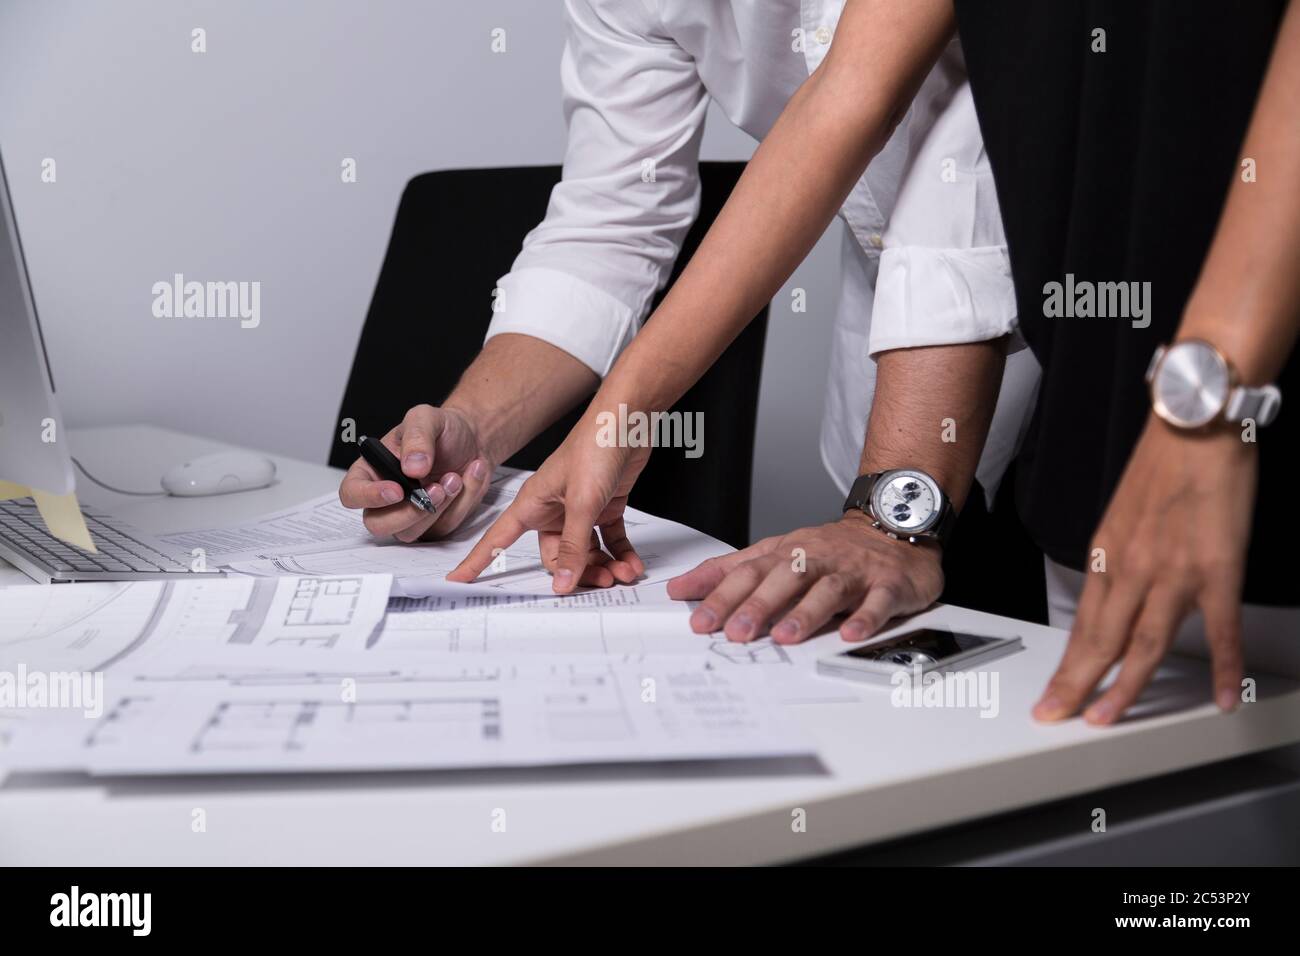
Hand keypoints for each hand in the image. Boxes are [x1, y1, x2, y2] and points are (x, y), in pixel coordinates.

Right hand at [338, 404, 493, 541]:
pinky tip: (466, 479)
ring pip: (410, 532)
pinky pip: (444, 527)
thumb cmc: (441, 430)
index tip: (397, 490)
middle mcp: (386, 498)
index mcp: (372, 470)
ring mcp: (409, 514)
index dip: (369, 496)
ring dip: (438, 508)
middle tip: (435, 489)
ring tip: (454, 478)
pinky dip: (460, 503)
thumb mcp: (425, 418)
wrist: (472, 440)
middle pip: (378, 525)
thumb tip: (411, 467)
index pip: (352, 493)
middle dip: (408, 512)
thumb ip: (416, 437)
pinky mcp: (434, 524)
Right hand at [447, 418, 648, 592]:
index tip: (458, 580)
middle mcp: (553, 508)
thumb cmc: (596, 445)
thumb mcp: (583, 503)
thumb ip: (575, 545)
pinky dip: (620, 553)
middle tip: (602, 581)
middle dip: (579, 572)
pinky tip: (630, 563)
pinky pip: (608, 540)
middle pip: (556, 556)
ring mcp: (578, 508)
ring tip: (623, 574)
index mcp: (533, 503)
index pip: (497, 539)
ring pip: (585, 551)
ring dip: (605, 565)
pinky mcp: (603, 506)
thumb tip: (563, 581)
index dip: (477, 561)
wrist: (628, 420)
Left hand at [667, 512, 943, 642]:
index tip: (697, 619)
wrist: (893, 526)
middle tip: (733, 632)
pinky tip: (851, 634)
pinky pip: (877, 601)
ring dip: (804, 612)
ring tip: (784, 637)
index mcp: (786, 553)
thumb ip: (729, 570)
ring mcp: (852, 572)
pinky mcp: (887, 584)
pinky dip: (865, 617)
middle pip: (782, 578)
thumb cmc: (830, 549)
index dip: (722, 594)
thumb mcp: (775, 552)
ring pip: (826, 589)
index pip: (747, 572)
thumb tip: (681, 586)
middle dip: (756, 605)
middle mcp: (815, 560)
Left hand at [1034, 417, 1255, 725]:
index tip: (1053, 693)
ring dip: (1125, 687)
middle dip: (1076, 685)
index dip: (1066, 664)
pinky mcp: (1217, 570)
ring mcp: (1174, 573)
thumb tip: (1114, 593)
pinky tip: (1220, 695)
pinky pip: (1218, 629)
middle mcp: (1132, 569)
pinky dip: (1220, 667)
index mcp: (1107, 556)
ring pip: (1143, 644)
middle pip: (1100, 641)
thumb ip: (1119, 559)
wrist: (1194, 425)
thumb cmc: (1162, 466)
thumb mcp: (1121, 516)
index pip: (1081, 625)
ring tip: (1109, 718)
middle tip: (1057, 716)